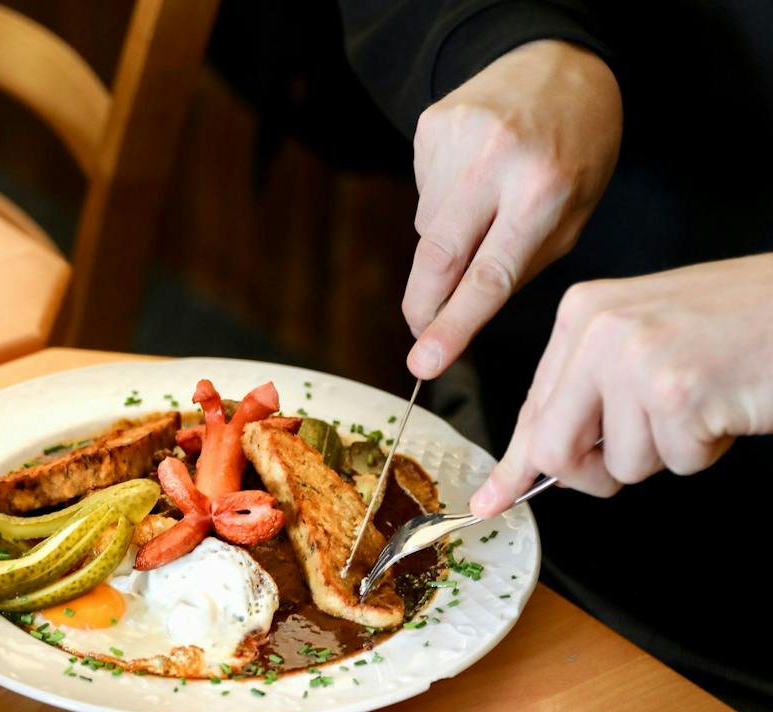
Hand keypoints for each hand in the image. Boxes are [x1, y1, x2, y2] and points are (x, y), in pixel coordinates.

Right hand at [404, 40, 621, 377]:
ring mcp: (456, 139)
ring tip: (483, 210)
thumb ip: (520, 265)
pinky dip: (442, 201)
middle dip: (424, 306)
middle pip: (438, 256)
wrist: (555, 62)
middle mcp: (495, 161)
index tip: (424, 364)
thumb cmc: (576, 148)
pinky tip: (471, 177)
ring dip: (446, 241)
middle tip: (420, 335)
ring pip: (427, 228)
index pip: (489, 276)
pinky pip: (422, 192)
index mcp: (544, 189)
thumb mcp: (574, 213)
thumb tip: (460, 316)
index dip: (453, 326)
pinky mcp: (429, 127)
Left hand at [471, 254, 772, 515]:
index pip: (532, 407)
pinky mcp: (679, 394)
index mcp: (584, 314)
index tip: (490, 500)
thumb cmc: (745, 322)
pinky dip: (708, 449)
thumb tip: (541, 460)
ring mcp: (636, 361)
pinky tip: (727, 404)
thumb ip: (592, 389)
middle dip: (593, 472)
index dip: (516, 464)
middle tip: (646, 444)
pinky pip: (676, 462)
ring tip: (705, 399)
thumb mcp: (648, 338)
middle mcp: (600, 331)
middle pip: (554, 448)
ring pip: (622, 464)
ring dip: (670, 451)